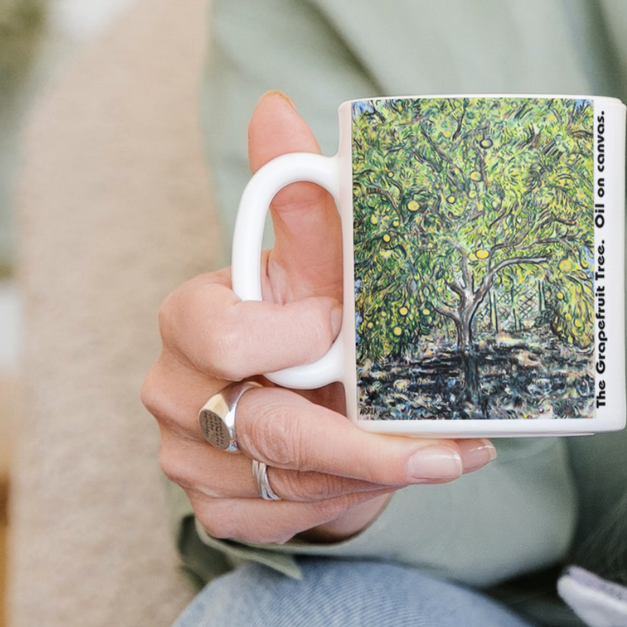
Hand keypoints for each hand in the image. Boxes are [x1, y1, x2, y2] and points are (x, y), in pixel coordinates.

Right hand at [143, 91, 494, 543]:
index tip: (342, 326)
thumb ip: (298, 191)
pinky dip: (354, 501)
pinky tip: (406, 474)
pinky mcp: (220, 511)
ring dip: (372, 472)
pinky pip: (285, 519)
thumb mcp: (319, 256)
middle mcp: (179, 393)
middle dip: (359, 441)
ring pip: (284, 482)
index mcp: (192, 319)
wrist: (312, 392)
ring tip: (448, 454)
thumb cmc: (314, 311)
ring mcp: (192, 461)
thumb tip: (276, 107)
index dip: (290, 337)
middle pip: (260, 428)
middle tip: (441, 442)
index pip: (220, 334)